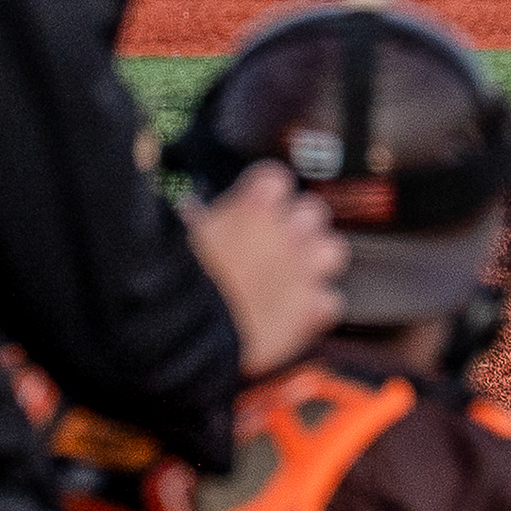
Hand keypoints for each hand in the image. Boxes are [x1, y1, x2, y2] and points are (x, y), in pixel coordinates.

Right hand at [182, 162, 346, 375]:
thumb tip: (192, 213)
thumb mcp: (179, 236)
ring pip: (333, 250)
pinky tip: (294, 312)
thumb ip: (197, 219)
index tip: (252, 206)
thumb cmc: (177, 284)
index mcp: (255, 206)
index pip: (276, 178)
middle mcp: (287, 232)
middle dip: (297, 224)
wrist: (190, 332)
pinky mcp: (311, 309)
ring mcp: (304, 270)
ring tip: (291, 274)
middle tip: (273, 242)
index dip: (264, 194)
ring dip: (316, 260)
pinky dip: (315, 306)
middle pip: (313, 210)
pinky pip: (329, 301)